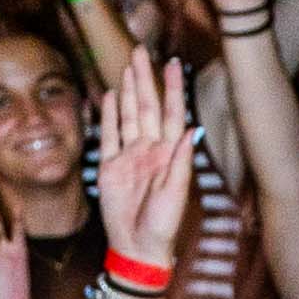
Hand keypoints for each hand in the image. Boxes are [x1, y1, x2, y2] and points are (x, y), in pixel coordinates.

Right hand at [91, 55, 195, 268]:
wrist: (138, 248)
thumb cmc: (164, 225)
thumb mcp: (177, 194)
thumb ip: (181, 161)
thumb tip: (190, 129)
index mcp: (169, 153)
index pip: (170, 112)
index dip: (172, 87)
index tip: (173, 62)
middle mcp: (149, 149)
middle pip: (145, 106)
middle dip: (143, 78)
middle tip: (140, 50)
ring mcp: (128, 156)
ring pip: (127, 115)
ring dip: (126, 91)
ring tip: (126, 66)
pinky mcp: (109, 167)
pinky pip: (108, 136)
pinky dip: (108, 116)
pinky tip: (108, 96)